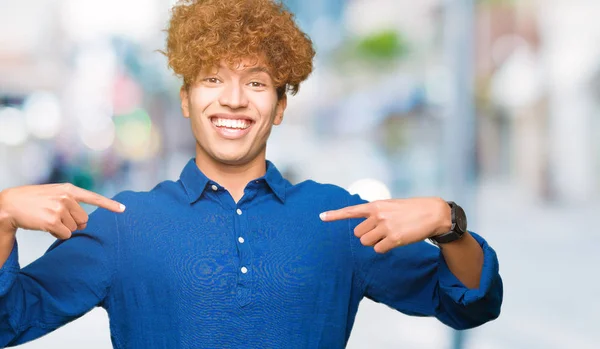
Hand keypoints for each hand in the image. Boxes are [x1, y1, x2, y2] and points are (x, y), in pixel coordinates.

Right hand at [0, 183, 124, 239]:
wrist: (9, 204)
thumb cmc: (32, 201)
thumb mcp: (53, 194)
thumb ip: (70, 203)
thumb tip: (84, 224)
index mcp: (68, 190)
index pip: (93, 197)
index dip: (109, 205)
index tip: (123, 209)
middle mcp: (66, 197)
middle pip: (84, 220)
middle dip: (73, 224)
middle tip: (57, 218)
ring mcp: (59, 209)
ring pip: (74, 228)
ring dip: (63, 229)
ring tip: (48, 219)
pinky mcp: (52, 221)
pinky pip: (64, 235)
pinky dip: (57, 234)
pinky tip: (45, 226)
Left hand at [320, 197, 450, 253]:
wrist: (433, 213)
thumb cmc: (411, 210)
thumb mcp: (391, 206)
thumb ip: (376, 214)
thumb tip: (363, 229)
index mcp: (375, 205)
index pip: (351, 211)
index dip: (334, 215)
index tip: (321, 217)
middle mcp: (378, 215)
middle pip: (358, 234)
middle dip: (367, 235)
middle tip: (381, 231)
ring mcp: (385, 227)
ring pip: (366, 243)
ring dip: (375, 243)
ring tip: (390, 235)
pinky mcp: (394, 238)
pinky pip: (378, 249)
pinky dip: (384, 248)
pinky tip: (396, 240)